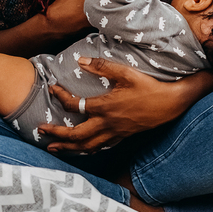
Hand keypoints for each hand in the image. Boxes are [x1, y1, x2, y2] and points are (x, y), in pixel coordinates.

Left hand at [38, 56, 204, 153]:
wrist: (171, 103)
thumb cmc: (149, 86)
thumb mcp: (126, 72)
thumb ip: (102, 66)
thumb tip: (81, 61)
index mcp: (105, 107)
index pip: (74, 105)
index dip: (60, 97)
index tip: (52, 89)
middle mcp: (107, 123)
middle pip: (76, 135)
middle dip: (56, 135)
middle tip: (41, 131)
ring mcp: (115, 132)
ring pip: (87, 146)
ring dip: (68, 148)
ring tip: (53, 148)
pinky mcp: (123, 136)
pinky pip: (101, 147)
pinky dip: (87, 150)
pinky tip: (81, 149)